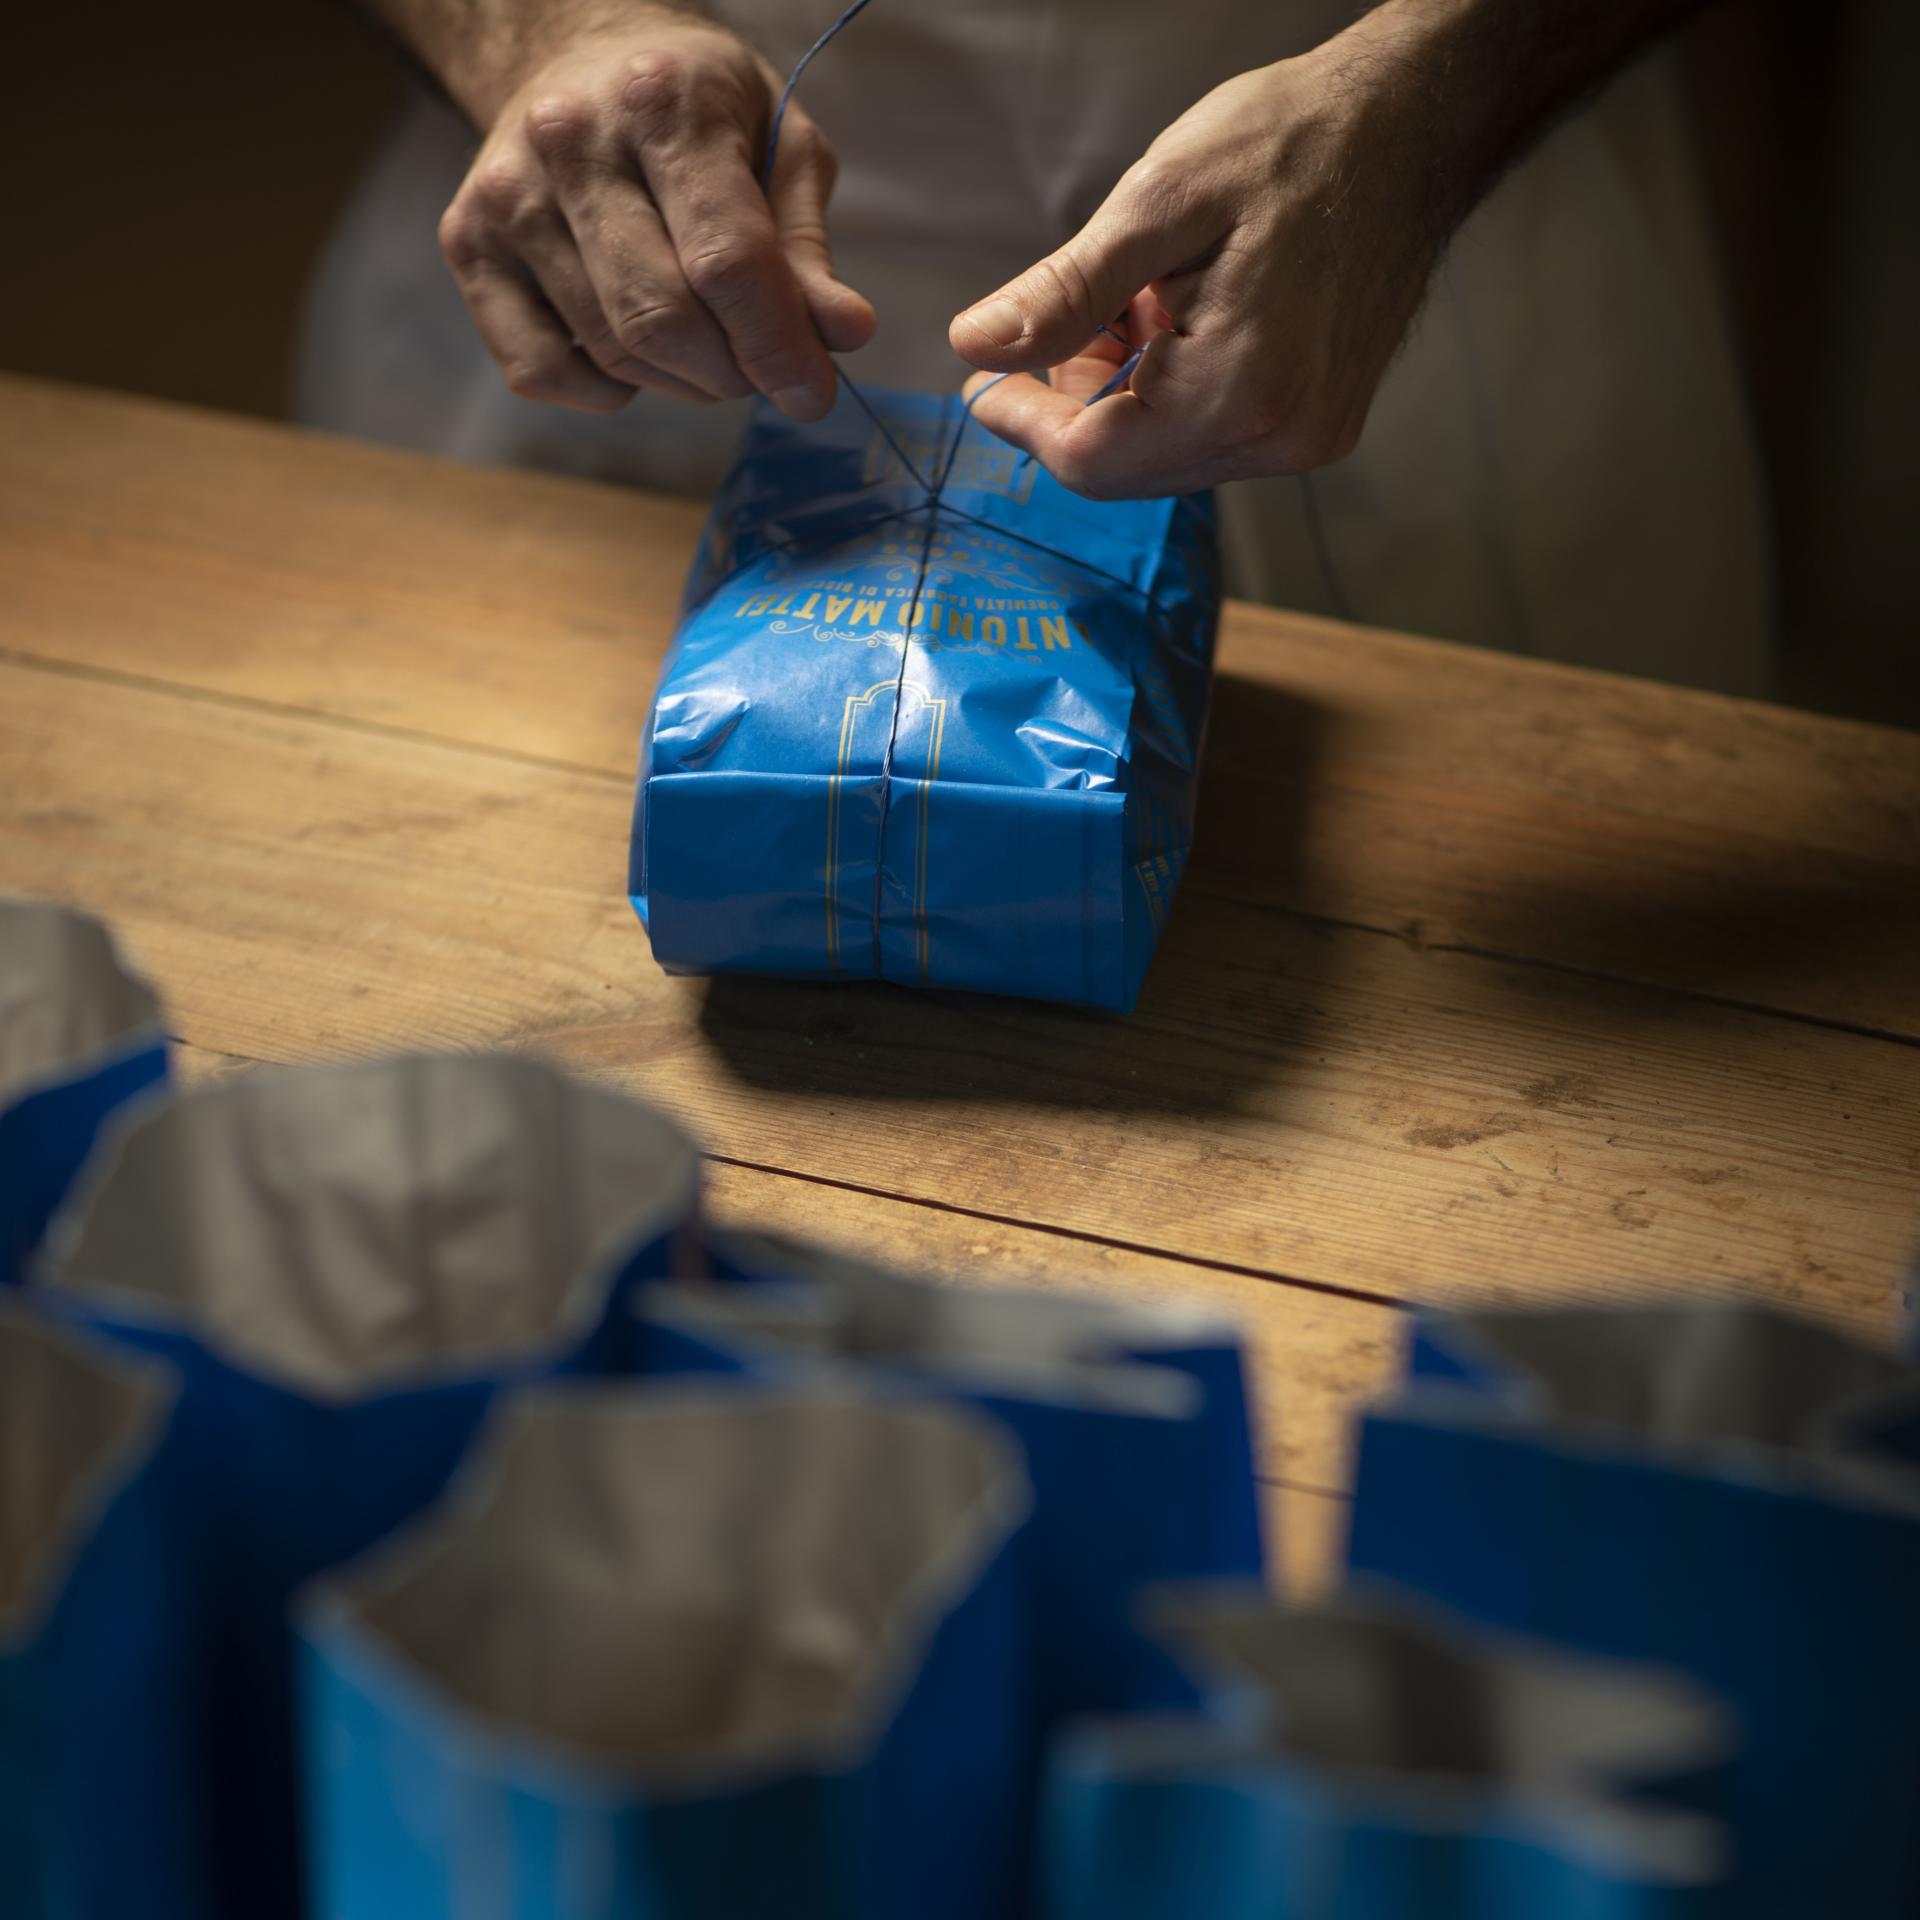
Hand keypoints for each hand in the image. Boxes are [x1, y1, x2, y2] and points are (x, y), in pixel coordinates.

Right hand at [435, 2, 873, 416]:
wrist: (577, 55)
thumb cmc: (699, 110)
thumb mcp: (781, 148)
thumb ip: (807, 249)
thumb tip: (845, 334)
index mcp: (663, 102)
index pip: (728, 261)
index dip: (778, 347)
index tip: (812, 392)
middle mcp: (570, 140)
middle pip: (662, 319)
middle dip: (730, 373)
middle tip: (760, 369)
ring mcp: (507, 194)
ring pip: (610, 353)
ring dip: (679, 382)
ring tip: (707, 347)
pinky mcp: (466, 241)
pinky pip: (539, 371)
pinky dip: (603, 389)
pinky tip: (631, 348)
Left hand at [948, 32, 1466, 496]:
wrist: (1413, 125)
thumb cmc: (1295, 142)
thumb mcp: (1159, 202)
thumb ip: (1063, 292)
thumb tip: (976, 347)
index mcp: (1240, 393)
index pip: (1092, 460)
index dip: (1022, 423)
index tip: (982, 380)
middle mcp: (1280, 438)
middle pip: (1127, 468)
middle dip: (1072, 408)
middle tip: (1052, 329)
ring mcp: (1306, 438)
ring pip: (1165, 456)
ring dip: (1120, 399)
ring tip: (1126, 306)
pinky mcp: (1319, 423)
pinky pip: (1212, 437)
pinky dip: (1168, 395)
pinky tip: (1169, 323)